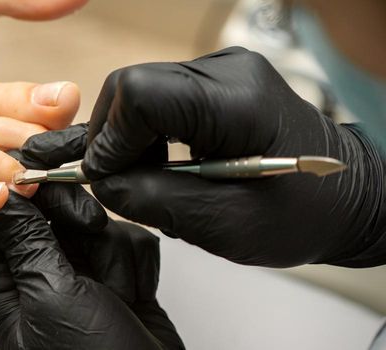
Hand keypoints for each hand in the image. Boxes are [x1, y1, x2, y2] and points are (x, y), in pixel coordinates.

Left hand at [0, 135, 182, 348]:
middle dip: (71, 217)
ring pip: (86, 221)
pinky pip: (122, 240)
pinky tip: (134, 293)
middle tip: (87, 228)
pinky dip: (133, 262)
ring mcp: (75, 277)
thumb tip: (1, 193)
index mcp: (1, 288)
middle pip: (41, 213)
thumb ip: (26, 240)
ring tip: (116, 284)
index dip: (6, 191)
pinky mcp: (111, 277)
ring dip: (109, 247)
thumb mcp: (50, 296)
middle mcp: (34, 279)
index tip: (31, 172)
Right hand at [81, 47, 385, 266]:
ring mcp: (221, 69)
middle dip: (113, 137)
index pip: (141, 95)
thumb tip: (101, 181)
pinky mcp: (214, 79)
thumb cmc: (302, 214)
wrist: (345, 197)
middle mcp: (228, 70)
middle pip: (132, 86)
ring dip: (127, 136)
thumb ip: (154, 200)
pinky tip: (160, 161)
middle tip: (119, 180)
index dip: (110, 139)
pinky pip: (157, 96)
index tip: (106, 179)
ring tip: (145, 176)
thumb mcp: (224, 224)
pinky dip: (144, 131)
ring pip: (138, 89)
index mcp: (237, 102)